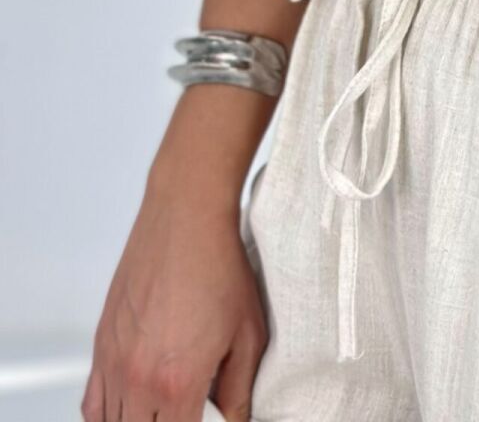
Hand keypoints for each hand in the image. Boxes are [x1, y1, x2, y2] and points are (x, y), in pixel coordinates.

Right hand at [82, 176, 266, 421]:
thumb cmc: (219, 265)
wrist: (186, 216)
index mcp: (177, 382)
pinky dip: (107, 414)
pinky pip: (92, 402)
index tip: (209, 419)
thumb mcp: (248, 334)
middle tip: (189, 411)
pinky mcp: (101, 343)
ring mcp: (113, 362)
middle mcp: (137, 378)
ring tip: (163, 411)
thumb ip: (239, 390)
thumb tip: (236, 419)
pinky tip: (130, 407)